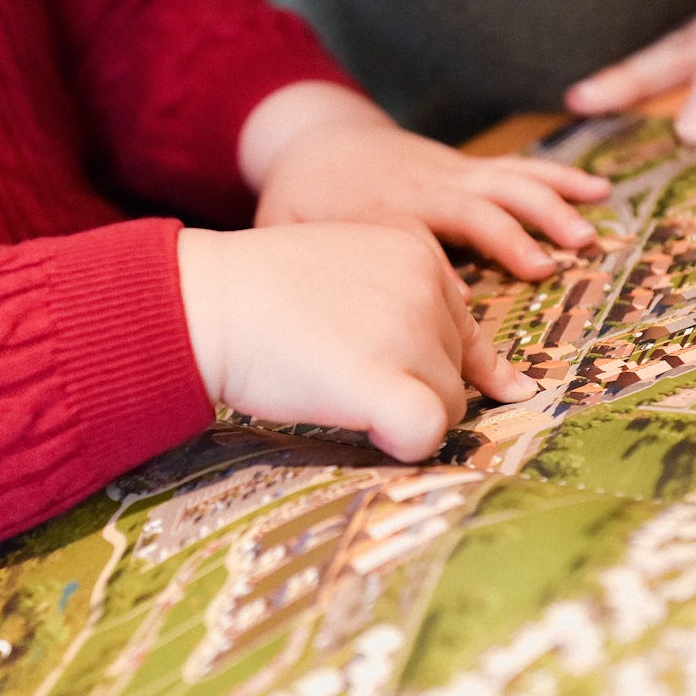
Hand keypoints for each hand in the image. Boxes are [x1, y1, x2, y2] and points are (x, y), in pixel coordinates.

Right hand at [177, 223, 536, 461]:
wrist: (203, 300)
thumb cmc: (259, 294)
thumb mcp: (345, 270)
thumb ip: (403, 301)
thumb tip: (493, 373)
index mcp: (419, 253)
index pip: (462, 326)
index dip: (429, 359)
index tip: (392, 368)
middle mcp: (426, 287)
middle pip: (456, 369)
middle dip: (412, 385)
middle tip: (340, 371)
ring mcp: (408, 332)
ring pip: (448, 405)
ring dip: (403, 414)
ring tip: (337, 390)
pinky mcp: (384, 378)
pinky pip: (427, 430)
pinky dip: (407, 442)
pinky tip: (371, 429)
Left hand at [240, 82, 610, 279]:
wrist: (311, 136)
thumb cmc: (298, 196)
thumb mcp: (286, 227)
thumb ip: (306, 261)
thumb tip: (320, 311)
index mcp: (385, 207)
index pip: (427, 232)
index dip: (466, 256)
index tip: (502, 283)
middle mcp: (425, 186)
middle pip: (480, 203)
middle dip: (519, 231)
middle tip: (557, 261)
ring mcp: (449, 172)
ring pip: (508, 180)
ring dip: (552, 203)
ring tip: (590, 230)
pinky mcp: (463, 167)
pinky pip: (516, 169)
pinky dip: (557, 178)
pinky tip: (597, 189)